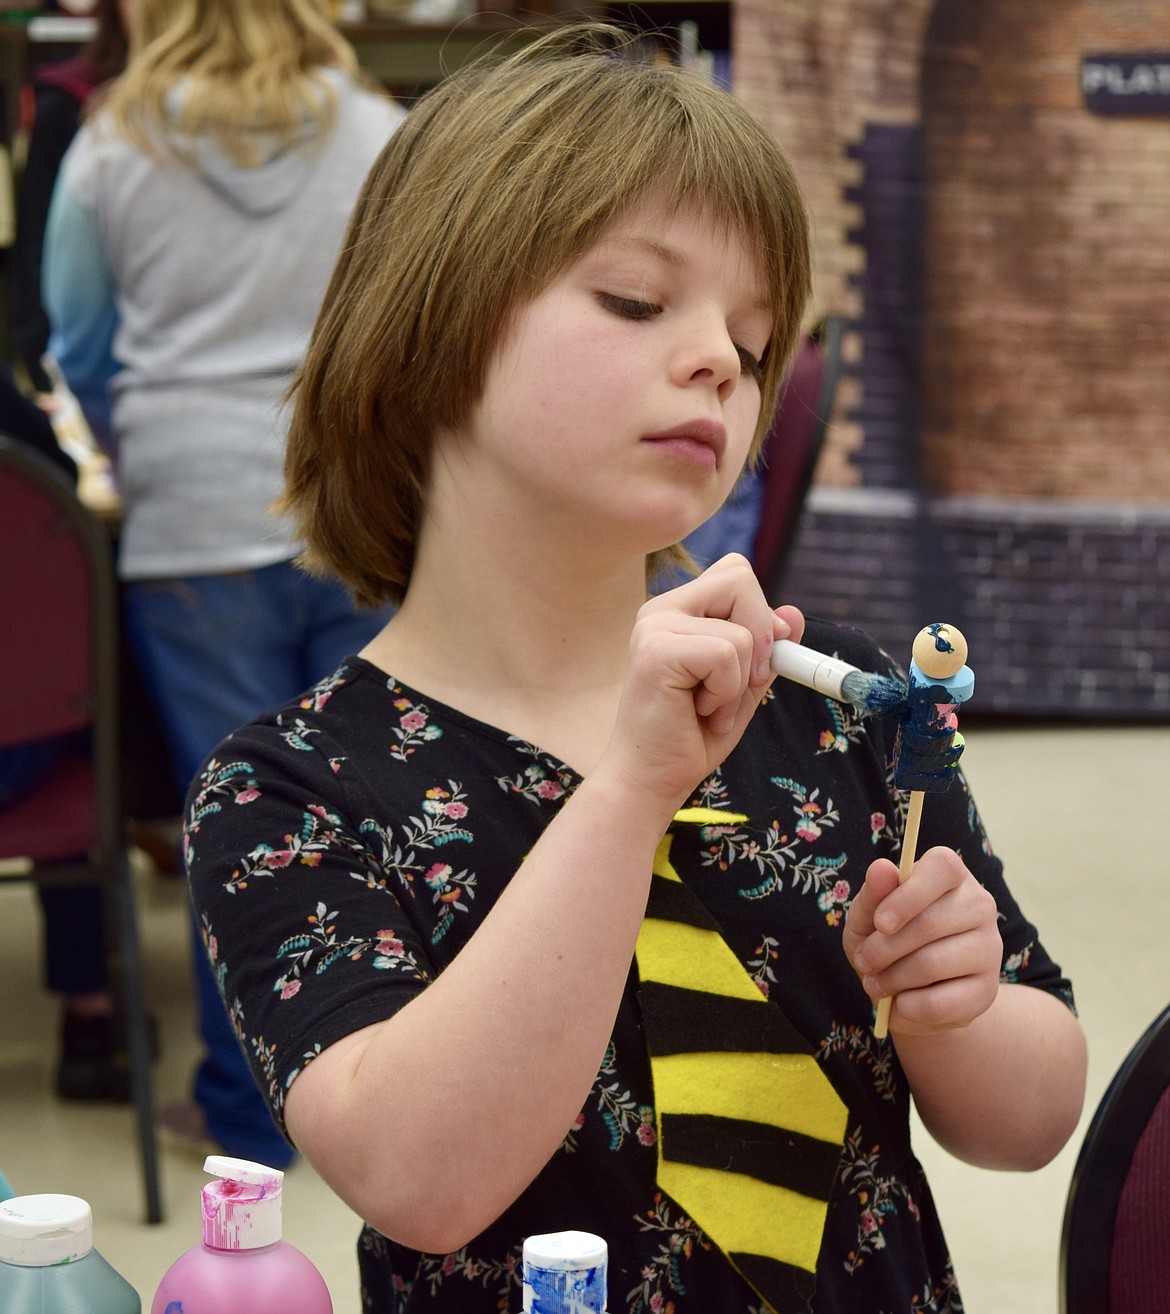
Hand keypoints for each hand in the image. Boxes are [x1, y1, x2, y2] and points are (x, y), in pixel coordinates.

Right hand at [597, 554, 803, 812]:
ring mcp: (654, 626)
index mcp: (678, 610)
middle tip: (742, 684)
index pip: (735, 572)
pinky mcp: (655, 651)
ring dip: (740, 684)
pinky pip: (726, 655)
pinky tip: (699, 712)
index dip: (760, 610)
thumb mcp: (742, 685)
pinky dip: (727, 694)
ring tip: (709, 709)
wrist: (651, 778)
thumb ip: (765, 649)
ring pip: (741, 632)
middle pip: (740, 577)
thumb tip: (794, 614)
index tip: (759, 658)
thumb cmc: (691, 736)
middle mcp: (660, 609)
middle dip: (760, 636)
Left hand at [843, 847, 1001, 1034]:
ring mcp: (989, 948)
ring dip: (891, 979)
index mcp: (951, 875)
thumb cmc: (885, 941)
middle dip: (883, 948)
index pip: (943, 867)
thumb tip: (881, 867)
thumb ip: (873, 894)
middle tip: (863, 961)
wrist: (909, 992)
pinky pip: (940, 1003)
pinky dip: (907, 1006)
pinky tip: (899, 1002)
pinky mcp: (987, 991)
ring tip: (874, 983)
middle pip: (930, 923)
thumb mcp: (867, 916)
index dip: (907, 895)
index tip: (880, 922)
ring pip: (932, 964)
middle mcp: (979, 905)